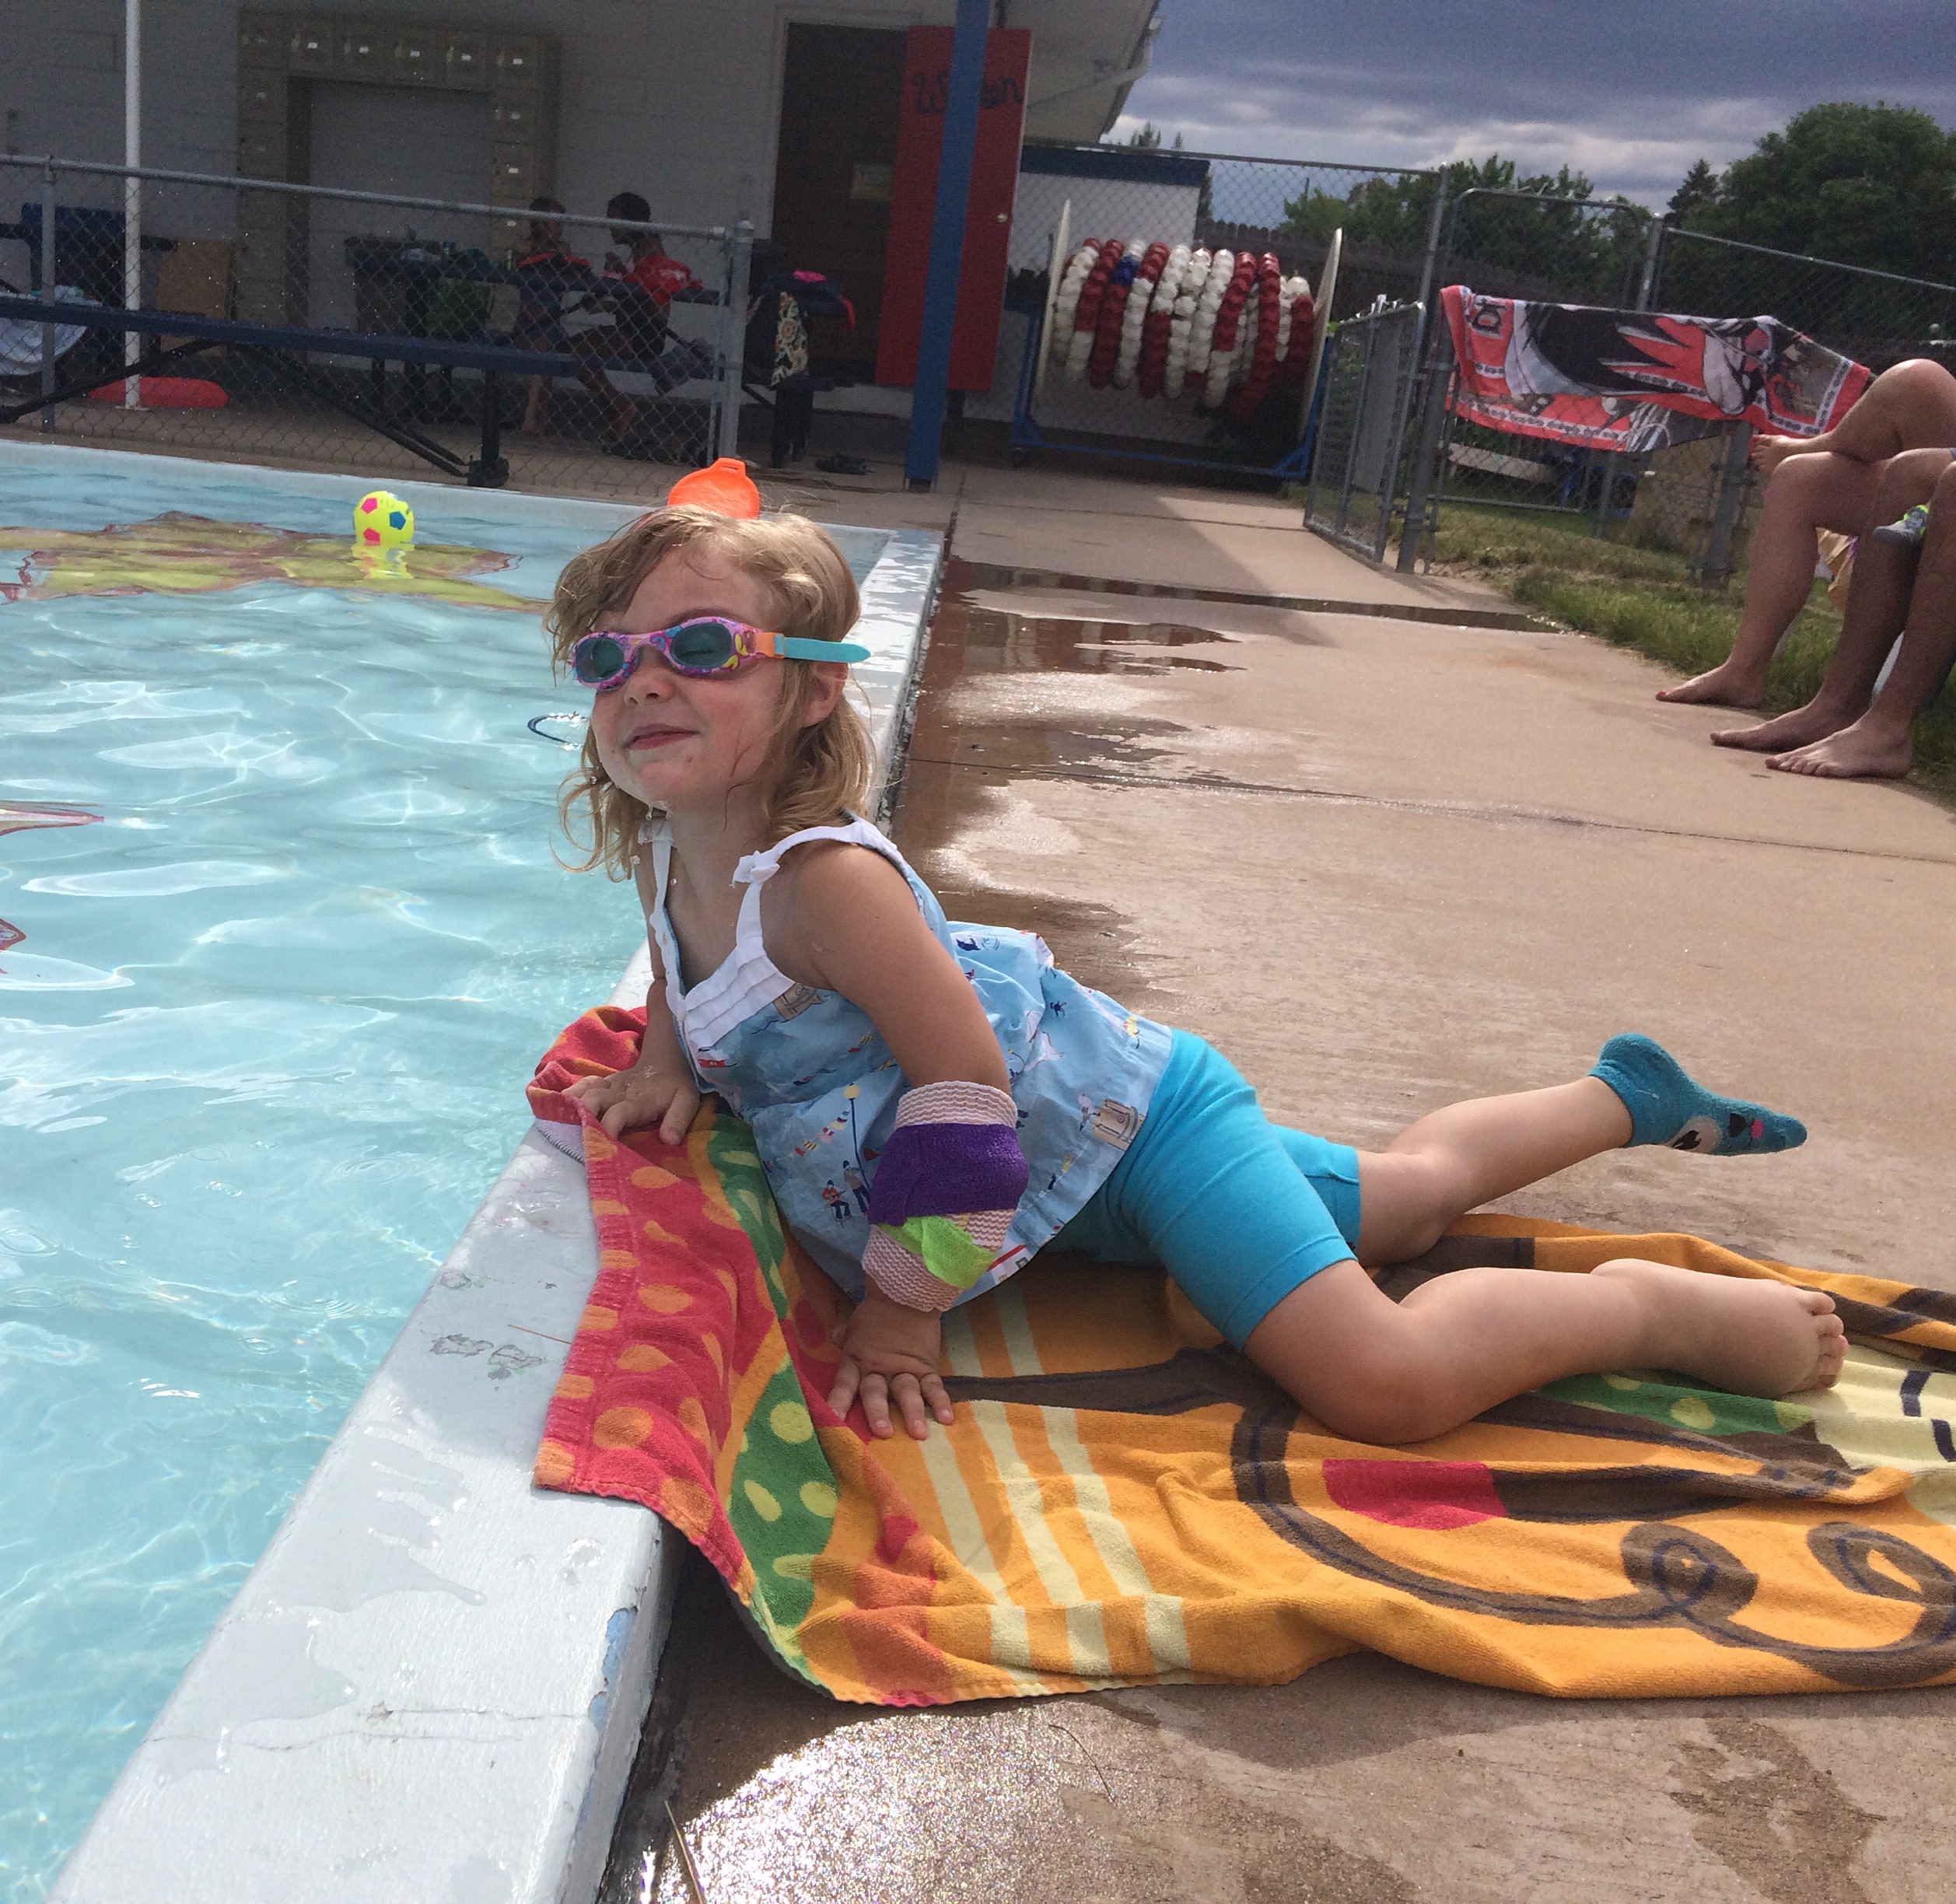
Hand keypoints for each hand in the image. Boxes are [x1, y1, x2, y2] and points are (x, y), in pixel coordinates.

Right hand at [563, 1064, 699, 1143]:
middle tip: (573, 1141)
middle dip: (581, 1119)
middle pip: (592, 1100)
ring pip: (581, 1092)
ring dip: (569, 1107)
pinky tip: (554, 1109)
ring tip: (555, 1126)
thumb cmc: (675, 1085)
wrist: (665, 1058)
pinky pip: (579, 1087)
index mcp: (638, 1100)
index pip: (619, 1114)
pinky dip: (566, 1097)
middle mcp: (617, 1091)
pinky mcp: (599, 1084)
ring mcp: (606, 1086)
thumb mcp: (687, 1100)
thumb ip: (678, 1119)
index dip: (608, 1129)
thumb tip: (668, 1141)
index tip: (600, 1148)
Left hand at [827, 1288, 952, 1440]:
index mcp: (858, 1359)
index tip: (832, 1422)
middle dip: (878, 1412)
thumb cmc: (877, 1311)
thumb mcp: (856, 1324)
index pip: (844, 1383)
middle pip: (877, 1392)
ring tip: (919, 1433)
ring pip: (907, 1392)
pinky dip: (940, 1401)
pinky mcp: (926, 1367)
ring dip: (913, 1412)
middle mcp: (880, 1369)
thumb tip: (835, 1337)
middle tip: (882, 1432)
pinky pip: (934, 1386)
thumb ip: (845, 1335)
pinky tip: (946, 1418)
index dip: (838, 1402)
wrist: (908, 1294)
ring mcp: (905, 1369)